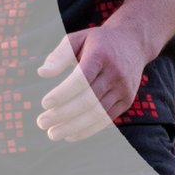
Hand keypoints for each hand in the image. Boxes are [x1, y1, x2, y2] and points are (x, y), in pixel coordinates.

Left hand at [36, 22, 151, 141]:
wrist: (133, 43)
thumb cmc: (97, 42)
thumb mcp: (77, 39)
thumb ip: (59, 56)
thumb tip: (42, 73)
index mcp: (101, 55)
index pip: (82, 79)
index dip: (63, 93)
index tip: (45, 103)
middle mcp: (115, 73)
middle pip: (88, 99)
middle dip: (63, 114)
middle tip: (42, 122)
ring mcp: (123, 88)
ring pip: (97, 113)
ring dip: (73, 126)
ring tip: (52, 134)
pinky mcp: (126, 100)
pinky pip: (106, 119)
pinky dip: (88, 130)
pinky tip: (70, 135)